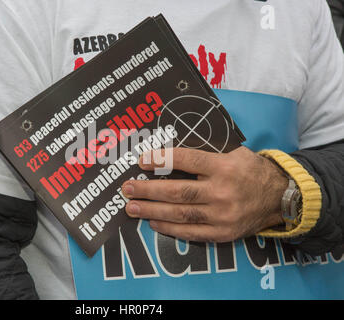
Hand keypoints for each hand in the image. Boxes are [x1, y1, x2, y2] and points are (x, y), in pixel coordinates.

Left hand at [122, 147, 287, 241]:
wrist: (281, 197)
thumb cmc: (252, 171)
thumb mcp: (234, 153)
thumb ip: (205, 155)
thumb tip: (169, 157)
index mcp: (224, 166)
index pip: (186, 160)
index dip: (161, 160)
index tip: (142, 161)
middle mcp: (222, 191)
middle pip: (177, 191)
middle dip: (148, 190)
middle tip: (127, 189)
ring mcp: (223, 215)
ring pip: (180, 214)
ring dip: (152, 211)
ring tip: (132, 208)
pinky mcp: (224, 233)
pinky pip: (192, 232)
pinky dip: (170, 229)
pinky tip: (154, 223)